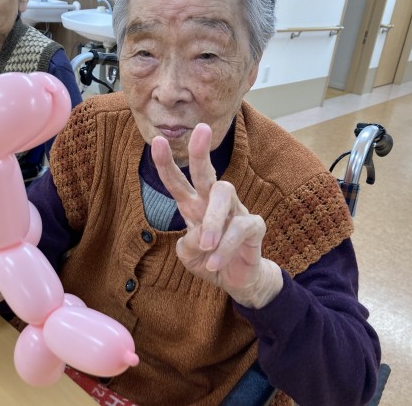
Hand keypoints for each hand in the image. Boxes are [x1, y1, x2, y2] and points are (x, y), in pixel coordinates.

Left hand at [151, 123, 282, 308]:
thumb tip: (199, 235)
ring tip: (206, 246)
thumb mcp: (189, 256)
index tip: (157, 141)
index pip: (178, 182)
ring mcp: (236, 211)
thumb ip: (187, 245)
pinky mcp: (254, 226)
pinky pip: (240, 228)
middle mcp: (214, 203)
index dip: (166, 164)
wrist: (237, 281)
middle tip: (201, 130)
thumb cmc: (209, 261)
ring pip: (225, 193)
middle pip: (207, 172)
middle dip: (201, 151)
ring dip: (213, 220)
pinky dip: (225, 248)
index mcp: (193, 206)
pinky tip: (215, 263)